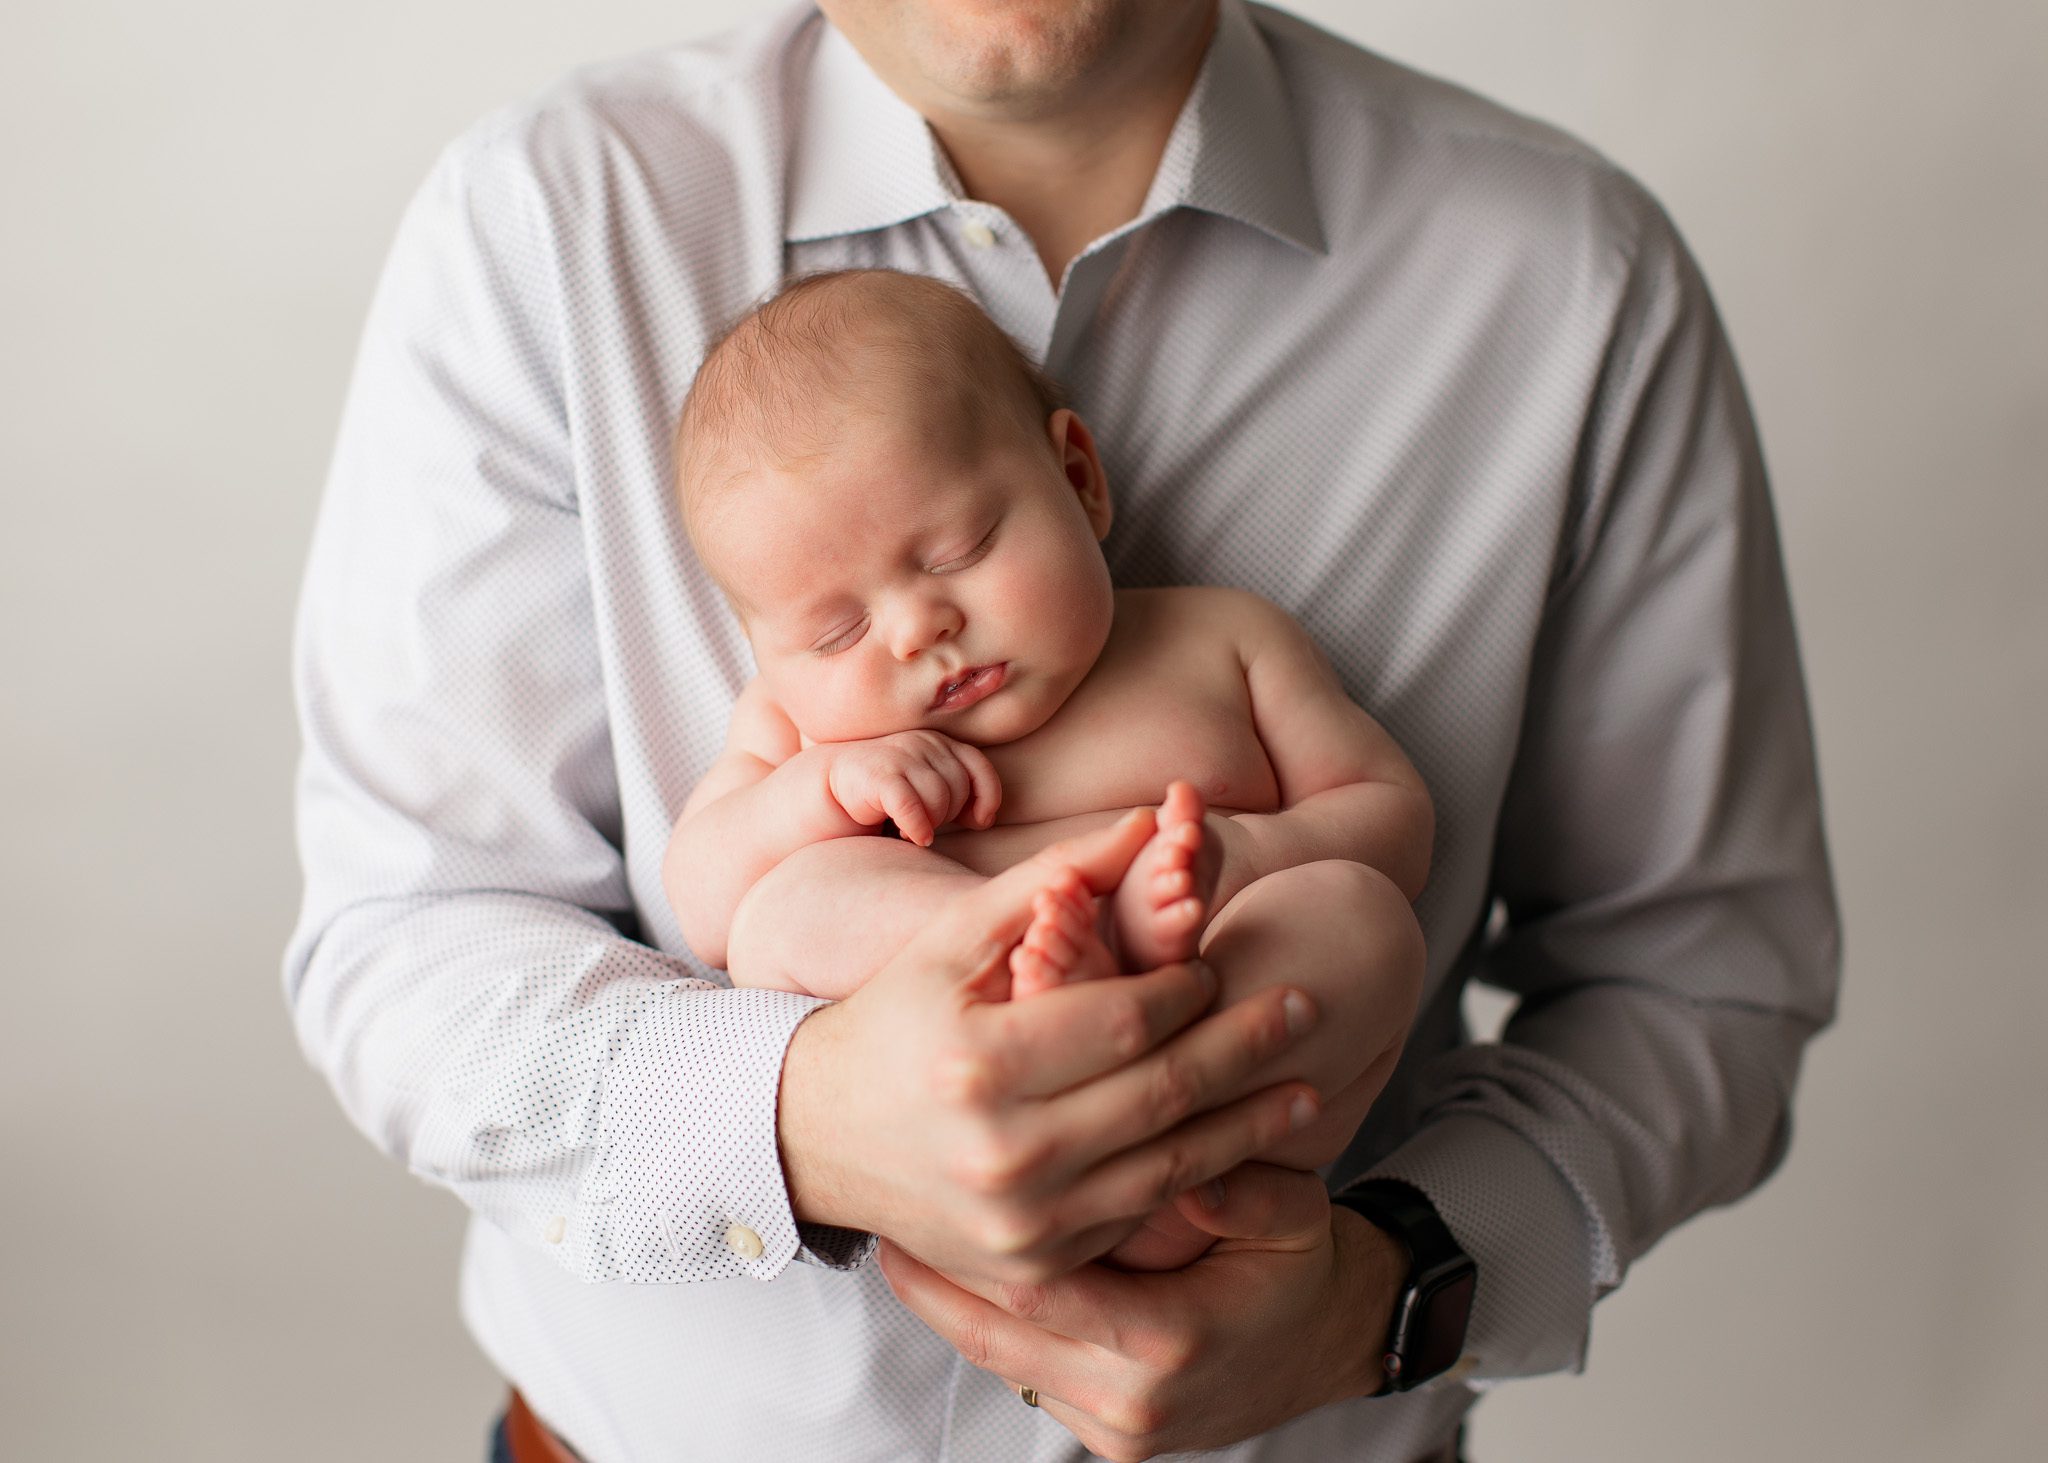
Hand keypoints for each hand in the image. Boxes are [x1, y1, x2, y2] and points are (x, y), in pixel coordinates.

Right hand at [777, 810, 1325, 1284]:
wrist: (815, 1138)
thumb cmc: (893, 1020)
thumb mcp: (953, 939)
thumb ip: (1051, 881)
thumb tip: (1150, 821)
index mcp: (984, 1061)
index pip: (1128, 1020)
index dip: (1187, 988)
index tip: (1217, 962)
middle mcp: (1008, 1152)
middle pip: (1165, 1093)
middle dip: (1248, 1047)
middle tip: (1307, 1008)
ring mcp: (1024, 1221)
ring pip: (1171, 1167)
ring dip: (1251, 1126)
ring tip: (1309, 1090)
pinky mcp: (1036, 1267)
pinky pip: (1138, 1217)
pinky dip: (1196, 1181)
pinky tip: (1239, 1147)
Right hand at [822, 730, 1001, 845]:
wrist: (831, 788)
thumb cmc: (887, 795)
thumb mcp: (928, 789)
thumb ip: (958, 796)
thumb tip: (984, 818)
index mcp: (940, 742)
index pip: (979, 767)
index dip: (987, 797)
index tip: (978, 821)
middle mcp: (923, 743)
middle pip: (960, 788)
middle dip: (948, 815)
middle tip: (925, 823)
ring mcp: (901, 755)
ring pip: (940, 798)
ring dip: (930, 823)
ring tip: (910, 829)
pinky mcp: (880, 775)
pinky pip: (912, 807)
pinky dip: (917, 828)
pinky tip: (908, 836)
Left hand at [876, 1164, 1405, 1461]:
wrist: (1329, 1347)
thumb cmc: (1300, 1267)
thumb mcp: (1294, 1216)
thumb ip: (1243, 1195)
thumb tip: (1190, 1172)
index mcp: (1174, 1342)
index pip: (1045, 1293)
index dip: (972, 1252)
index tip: (918, 1206)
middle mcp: (1135, 1401)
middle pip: (1000, 1339)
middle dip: (935, 1286)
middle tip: (879, 1226)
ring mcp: (1118, 1430)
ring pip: (1004, 1367)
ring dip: (951, 1310)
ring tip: (899, 1247)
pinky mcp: (1110, 1439)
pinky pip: (1029, 1381)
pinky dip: (990, 1333)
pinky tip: (955, 1282)